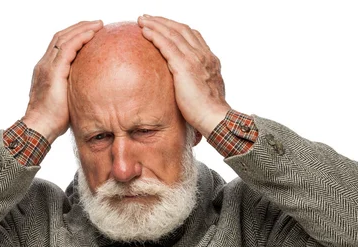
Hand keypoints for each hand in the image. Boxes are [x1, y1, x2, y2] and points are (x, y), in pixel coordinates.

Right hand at [22, 20, 102, 142]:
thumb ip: (75, 90)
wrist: (40, 128)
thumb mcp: (66, 100)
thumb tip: (92, 92)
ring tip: (98, 25)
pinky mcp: (54, 72)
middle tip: (97, 24)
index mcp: (46, 70)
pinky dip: (80, 38)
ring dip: (82, 29)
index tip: (90, 32)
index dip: (74, 36)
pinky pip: (68, 49)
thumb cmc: (54, 121)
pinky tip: (92, 34)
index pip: (59, 46)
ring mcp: (47, 67)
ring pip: (64, 39)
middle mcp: (44, 65)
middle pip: (61, 37)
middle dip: (79, 28)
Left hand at [137, 15, 229, 136]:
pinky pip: (167, 44)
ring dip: (156, 24)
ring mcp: (194, 59)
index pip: (192, 36)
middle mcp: (203, 55)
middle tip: (149, 17)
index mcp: (210, 60)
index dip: (177, 28)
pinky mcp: (184, 66)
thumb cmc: (209, 112)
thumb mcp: (205, 91)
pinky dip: (155, 35)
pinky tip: (144, 31)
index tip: (164, 26)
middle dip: (163, 22)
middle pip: (181, 29)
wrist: (215, 118)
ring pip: (173, 33)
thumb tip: (189, 87)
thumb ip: (198, 82)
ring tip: (142, 20)